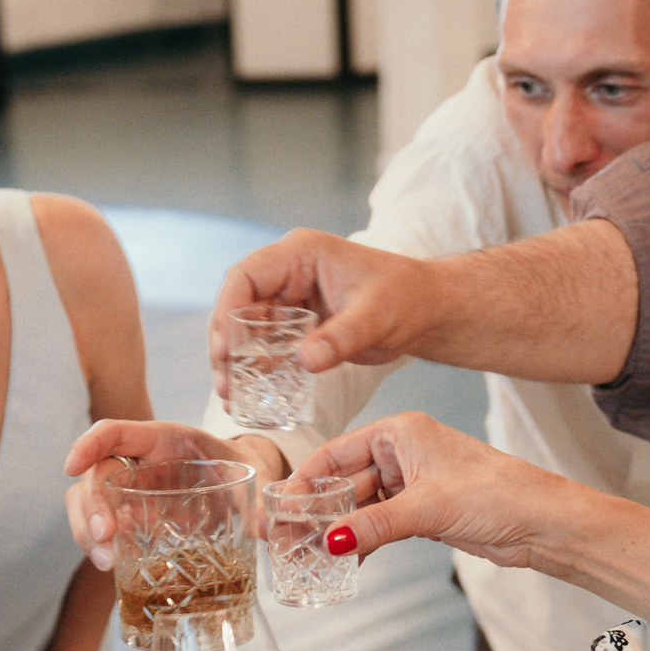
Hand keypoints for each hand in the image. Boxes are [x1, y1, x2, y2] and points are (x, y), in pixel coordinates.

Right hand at [63, 419, 275, 571]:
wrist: (241, 484)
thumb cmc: (239, 470)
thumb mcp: (251, 477)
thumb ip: (260, 497)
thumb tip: (270, 527)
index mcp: (162, 440)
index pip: (114, 432)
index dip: (89, 444)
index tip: (71, 465)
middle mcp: (138, 463)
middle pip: (95, 476)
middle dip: (92, 507)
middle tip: (106, 539)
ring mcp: (129, 491)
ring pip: (87, 504)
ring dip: (86, 532)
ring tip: (106, 562)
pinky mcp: (129, 518)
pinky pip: (101, 529)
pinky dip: (99, 547)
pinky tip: (113, 567)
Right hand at [209, 230, 446, 394]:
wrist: (426, 310)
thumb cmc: (406, 298)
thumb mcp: (375, 317)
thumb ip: (341, 338)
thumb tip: (304, 361)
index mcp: (301, 254)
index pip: (247, 277)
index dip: (227, 312)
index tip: (224, 350)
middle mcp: (288, 272)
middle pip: (238, 304)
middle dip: (226, 344)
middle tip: (224, 383)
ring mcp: (290, 298)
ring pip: (247, 328)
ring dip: (236, 361)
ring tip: (230, 396)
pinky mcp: (297, 323)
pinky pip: (266, 344)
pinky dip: (256, 368)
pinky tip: (250, 395)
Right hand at [297, 412, 576, 568]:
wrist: (543, 521)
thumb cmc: (499, 493)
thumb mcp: (428, 508)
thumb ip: (375, 525)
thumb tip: (330, 541)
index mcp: (400, 432)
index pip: (335, 453)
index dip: (303, 482)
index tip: (279, 508)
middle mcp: (402, 453)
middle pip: (342, 482)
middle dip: (314, 512)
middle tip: (284, 540)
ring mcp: (412, 483)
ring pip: (358, 507)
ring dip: (335, 531)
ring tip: (304, 556)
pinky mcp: (422, 511)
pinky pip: (377, 524)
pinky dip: (360, 540)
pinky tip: (342, 561)